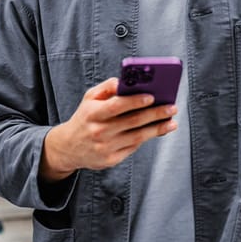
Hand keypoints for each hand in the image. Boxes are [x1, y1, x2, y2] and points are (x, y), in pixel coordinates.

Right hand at [40, 77, 176, 181]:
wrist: (68, 147)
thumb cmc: (85, 117)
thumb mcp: (90, 98)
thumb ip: (108, 87)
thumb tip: (127, 81)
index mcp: (93, 113)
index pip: (117, 105)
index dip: (135, 101)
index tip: (152, 96)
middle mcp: (99, 131)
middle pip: (132, 121)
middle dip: (155, 114)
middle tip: (172, 107)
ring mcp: (105, 147)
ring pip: (137, 137)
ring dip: (158, 129)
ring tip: (172, 122)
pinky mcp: (111, 160)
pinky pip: (133, 147)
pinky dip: (147, 138)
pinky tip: (158, 131)